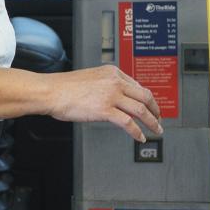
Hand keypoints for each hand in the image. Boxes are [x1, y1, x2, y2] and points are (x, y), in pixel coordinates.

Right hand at [46, 65, 164, 141]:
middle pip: (145, 96)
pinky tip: (139, 137)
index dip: (147, 98)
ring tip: (156, 130)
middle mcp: (115, 81)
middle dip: (156, 110)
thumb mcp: (90, 79)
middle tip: (159, 119)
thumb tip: (115, 99)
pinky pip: (128, 123)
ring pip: (141, 110)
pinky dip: (137, 132)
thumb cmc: (64, 88)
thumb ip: (105, 85)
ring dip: (152, 122)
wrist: (51, 91)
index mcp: (112, 72)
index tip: (150, 106)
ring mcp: (111, 95)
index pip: (137, 85)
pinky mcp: (105, 110)